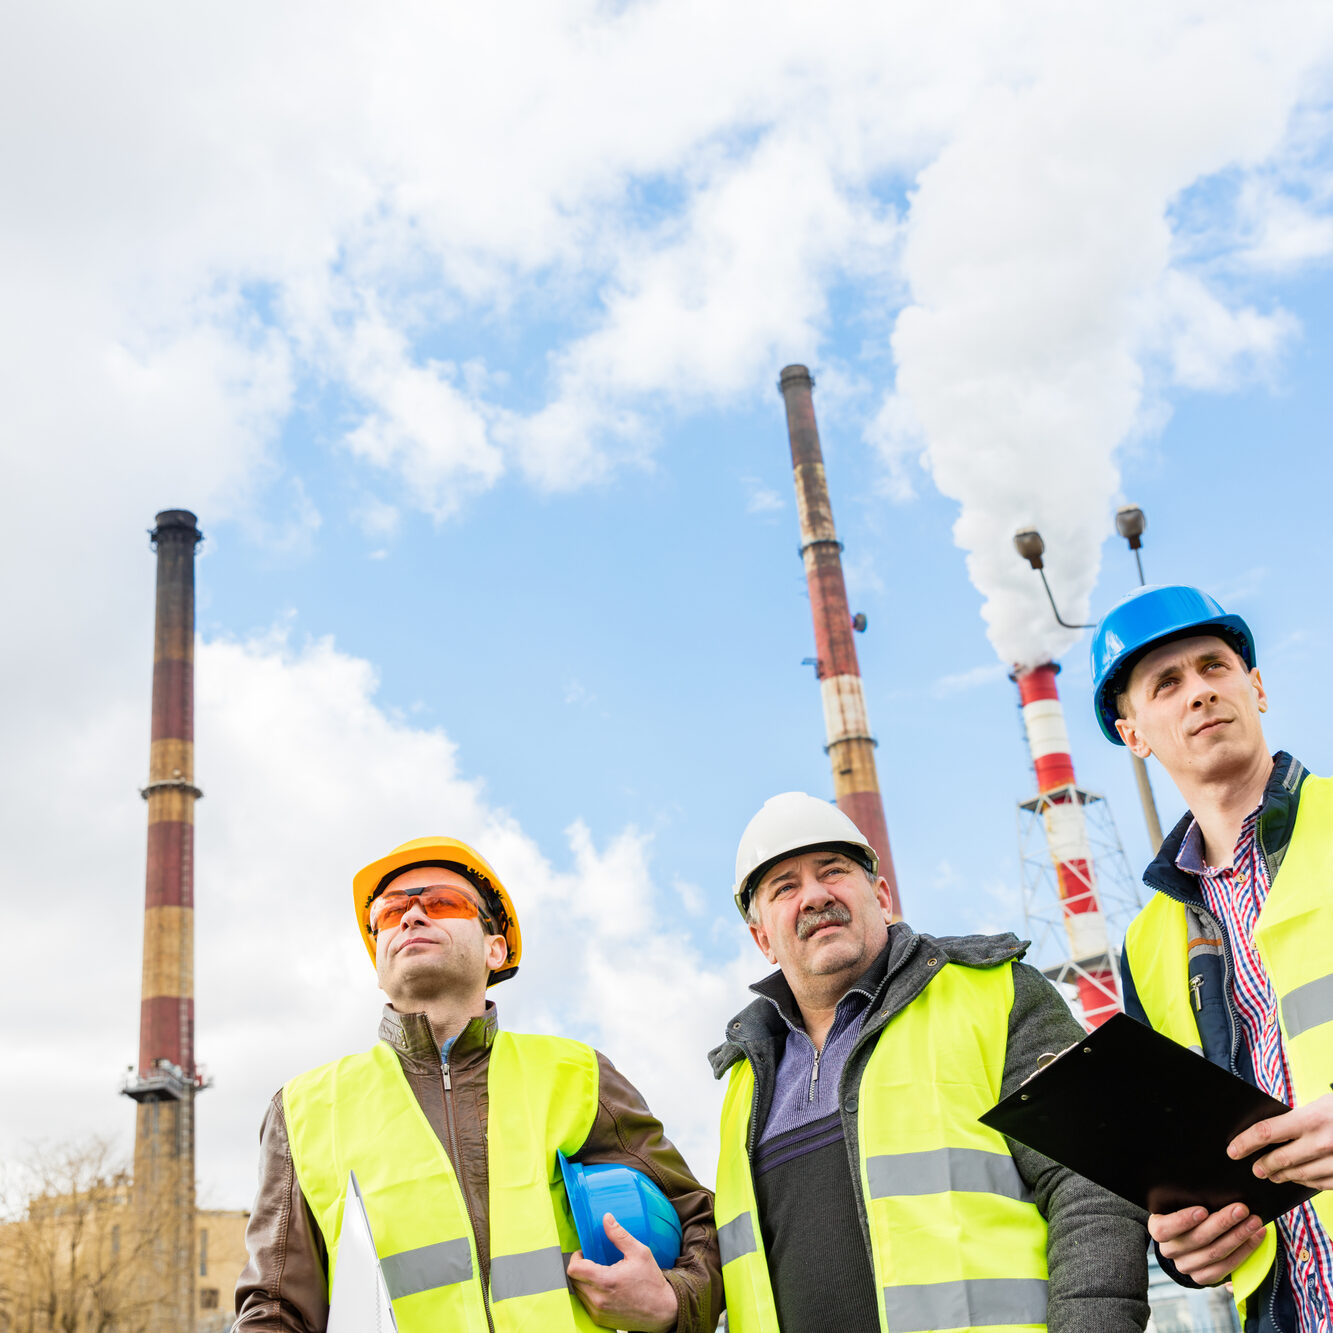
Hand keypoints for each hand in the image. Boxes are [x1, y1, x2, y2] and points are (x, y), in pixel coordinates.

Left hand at [566, 1212, 678, 1331]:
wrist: (662, 1310)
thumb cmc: (651, 1282)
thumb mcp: (639, 1252)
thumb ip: (619, 1235)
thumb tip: (606, 1218)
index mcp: (606, 1281)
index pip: (574, 1269)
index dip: (576, 1257)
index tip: (585, 1253)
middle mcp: (599, 1300)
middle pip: (573, 1280)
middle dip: (579, 1268)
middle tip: (593, 1261)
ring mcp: (598, 1312)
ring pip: (578, 1292)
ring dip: (583, 1281)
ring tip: (599, 1274)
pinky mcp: (600, 1320)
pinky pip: (585, 1304)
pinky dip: (589, 1294)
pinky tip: (603, 1288)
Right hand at [1148, 1204, 1266, 1285]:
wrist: (1185, 1239)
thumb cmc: (1184, 1212)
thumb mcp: (1179, 1203)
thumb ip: (1188, 1199)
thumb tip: (1209, 1189)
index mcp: (1158, 1229)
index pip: (1164, 1228)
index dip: (1183, 1221)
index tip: (1203, 1210)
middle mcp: (1169, 1250)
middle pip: (1198, 1239)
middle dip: (1222, 1223)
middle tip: (1241, 1209)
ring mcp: (1185, 1266)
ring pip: (1215, 1253)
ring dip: (1239, 1236)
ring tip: (1254, 1222)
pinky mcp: (1202, 1278)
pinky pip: (1226, 1267)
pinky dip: (1244, 1251)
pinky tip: (1255, 1237)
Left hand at [1228, 1093, 1332, 1189]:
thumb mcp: (1320, 1106)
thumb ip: (1297, 1119)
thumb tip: (1268, 1133)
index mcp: (1311, 1119)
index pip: (1266, 1132)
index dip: (1245, 1143)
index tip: (1232, 1150)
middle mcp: (1323, 1142)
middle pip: (1280, 1159)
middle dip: (1263, 1165)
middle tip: (1254, 1168)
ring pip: (1299, 1175)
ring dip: (1282, 1176)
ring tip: (1271, 1174)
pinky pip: (1319, 1184)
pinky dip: (1304, 1181)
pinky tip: (1297, 1178)